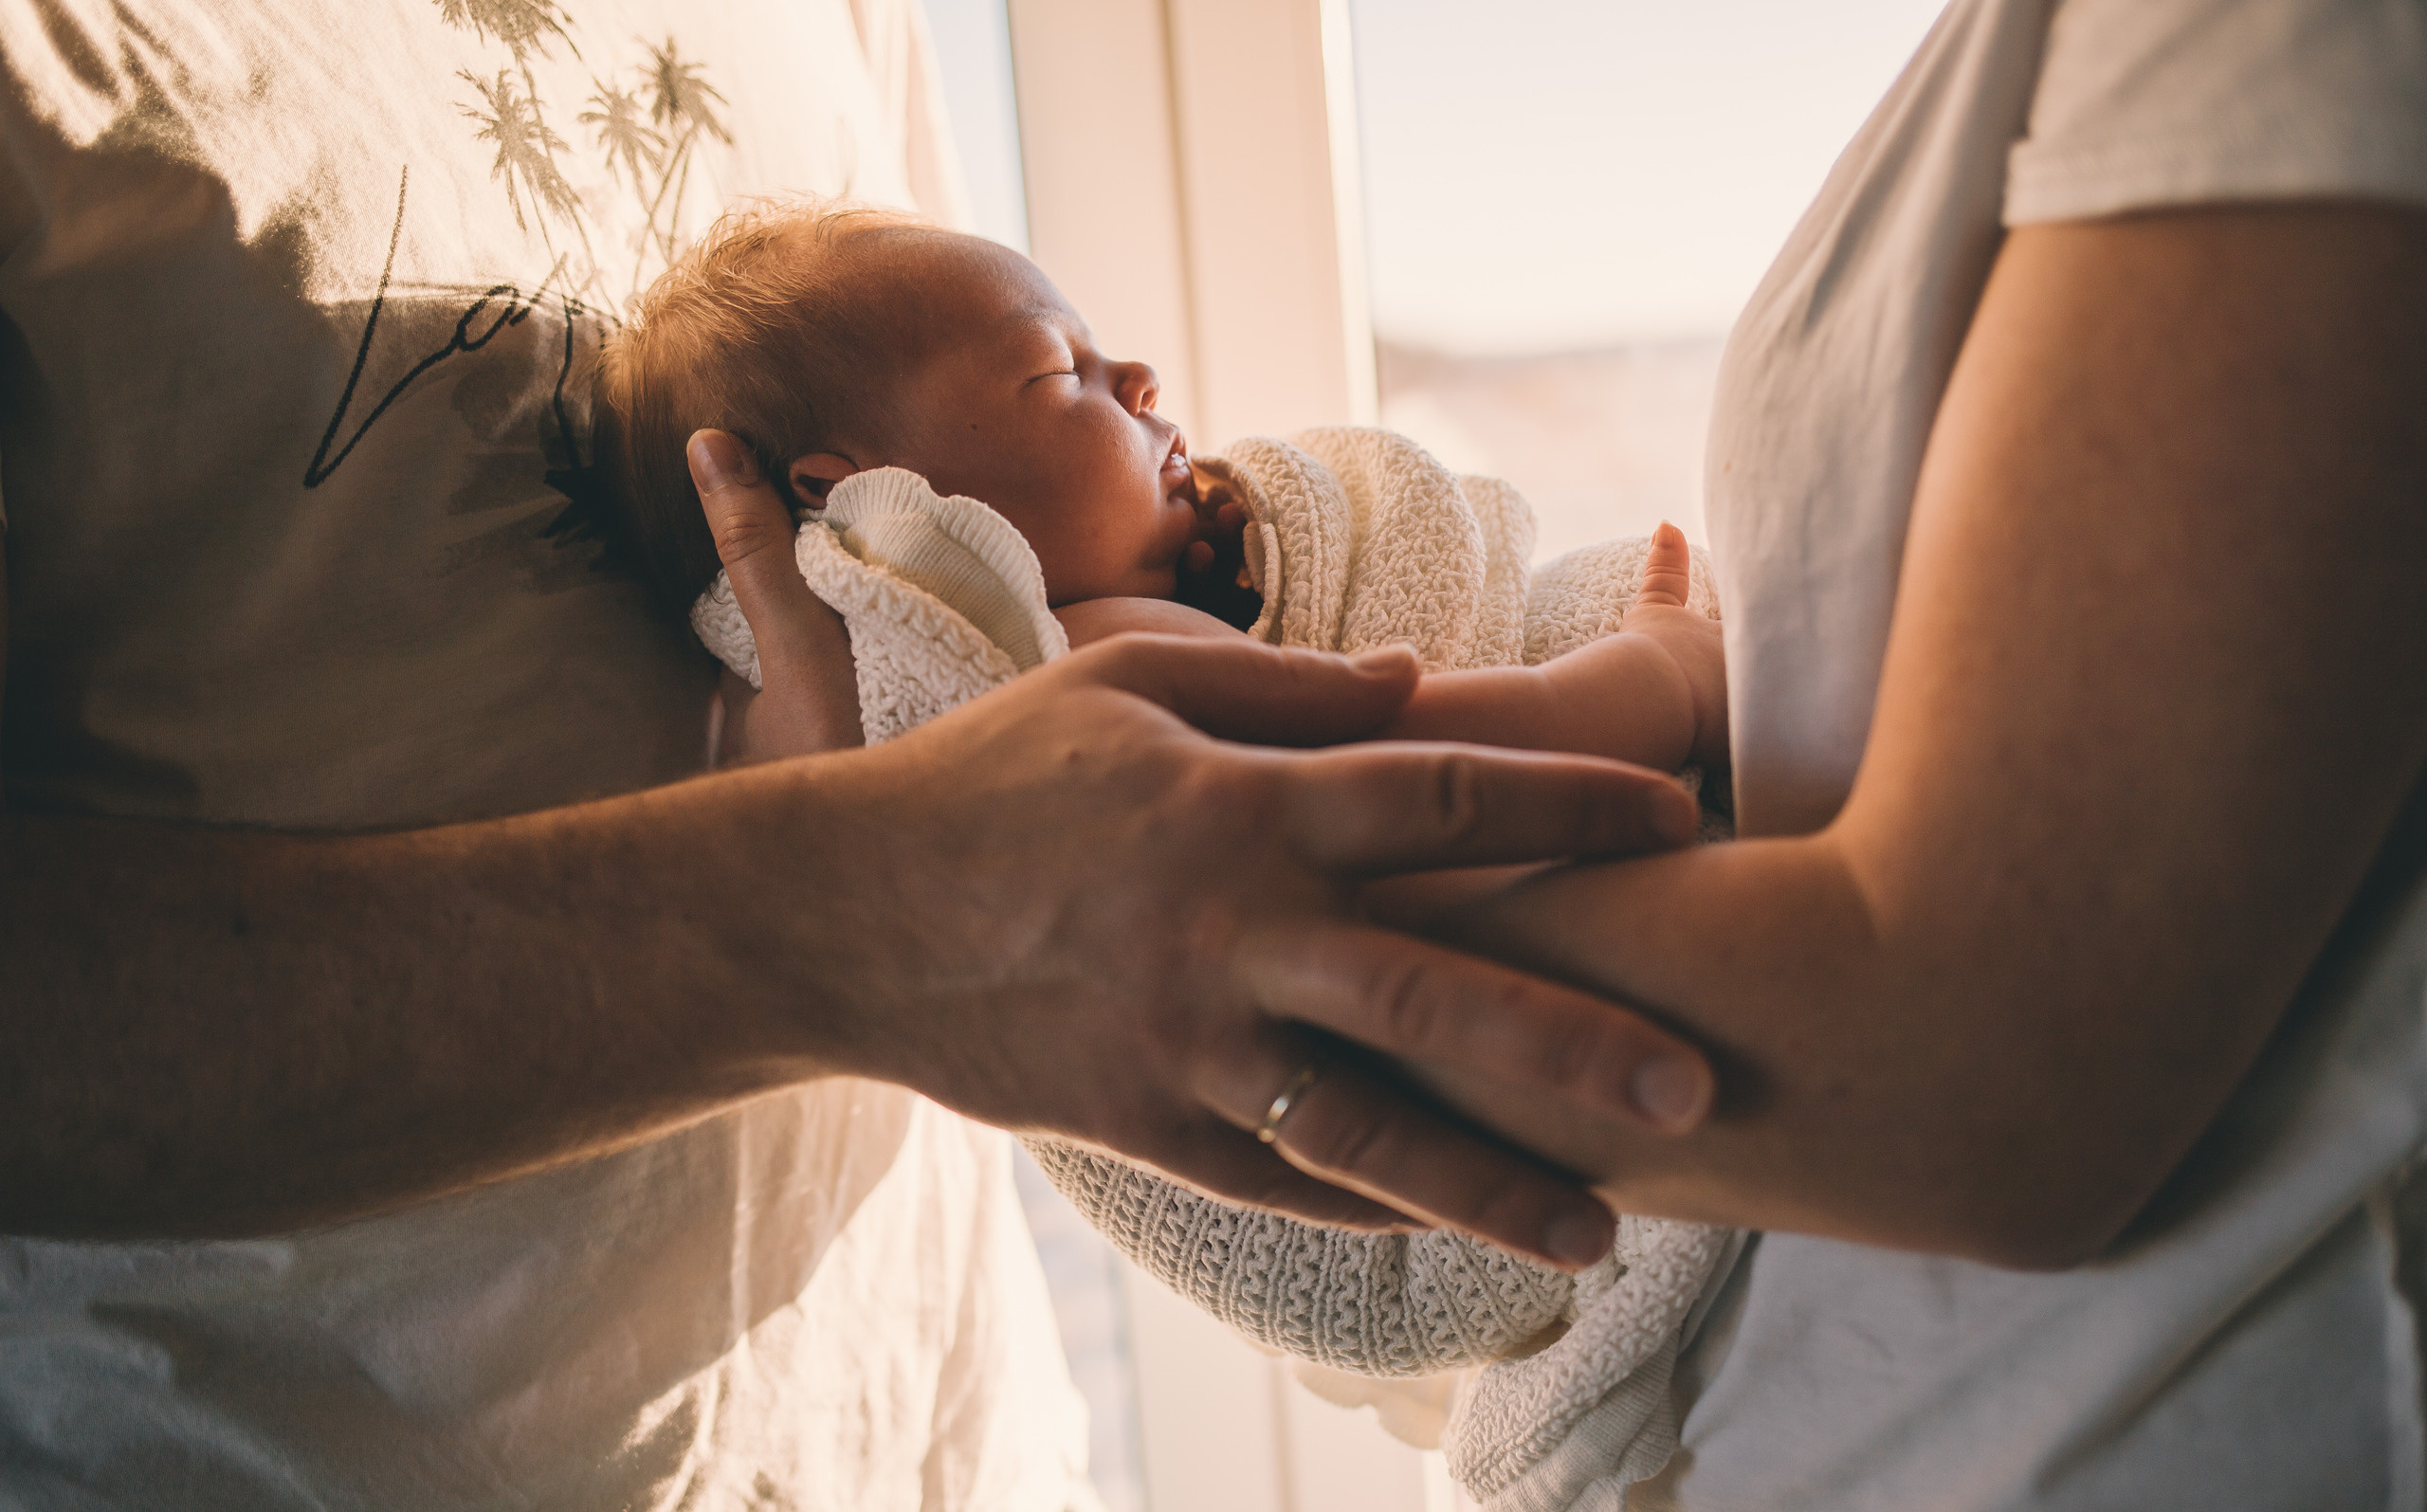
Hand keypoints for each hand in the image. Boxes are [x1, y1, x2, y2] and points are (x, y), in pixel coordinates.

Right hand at [702, 435, 1717, 1268]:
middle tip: (1694, 1089)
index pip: (1442, 797)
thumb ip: (1277, 679)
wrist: (842, 913)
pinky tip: (1452, 1232)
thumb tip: (1417, 682)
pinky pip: (1278, 1184)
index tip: (1673, 817)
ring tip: (1604, 1234)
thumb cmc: (989, 776)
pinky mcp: (1143, 1126)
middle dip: (1570, 1043)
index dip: (1567, 804)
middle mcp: (1232, 932)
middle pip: (1434, 992)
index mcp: (1239, 805)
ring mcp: (1186, 1045)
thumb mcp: (1123, 683)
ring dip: (1491, 1186)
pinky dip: (1370, 1212)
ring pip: (1365, 1133)